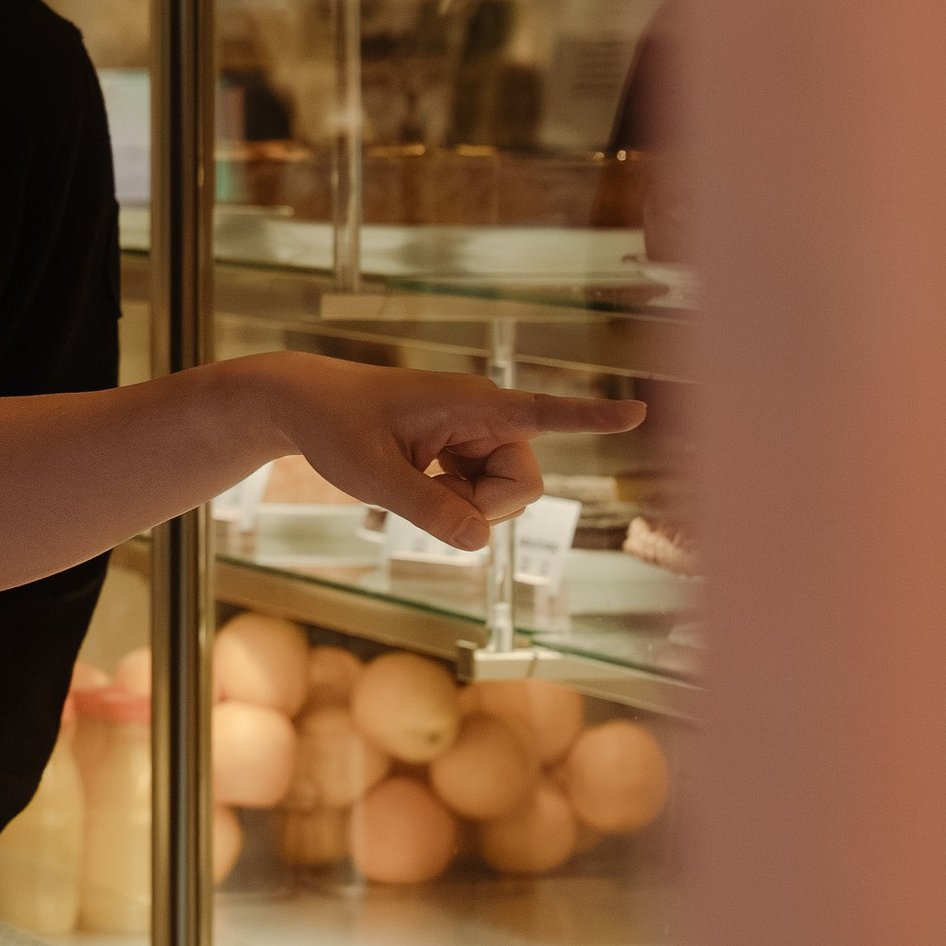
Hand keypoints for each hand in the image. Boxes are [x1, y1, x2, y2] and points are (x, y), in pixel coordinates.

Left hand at [252, 353, 644, 553]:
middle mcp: (485, 412)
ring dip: (465, 505)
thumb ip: (428, 509)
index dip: (592, 419)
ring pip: (504, 494)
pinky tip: (418, 480)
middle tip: (425, 497)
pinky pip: (484, 492)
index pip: (543, 412)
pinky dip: (455, 499)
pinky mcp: (466, 446)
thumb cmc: (335, 428)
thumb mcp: (372, 476)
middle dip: (483, 508)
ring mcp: (477, 430)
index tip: (638, 411)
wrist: (307, 404)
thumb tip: (481, 542)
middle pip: (522, 485)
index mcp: (470, 403)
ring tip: (413, 481)